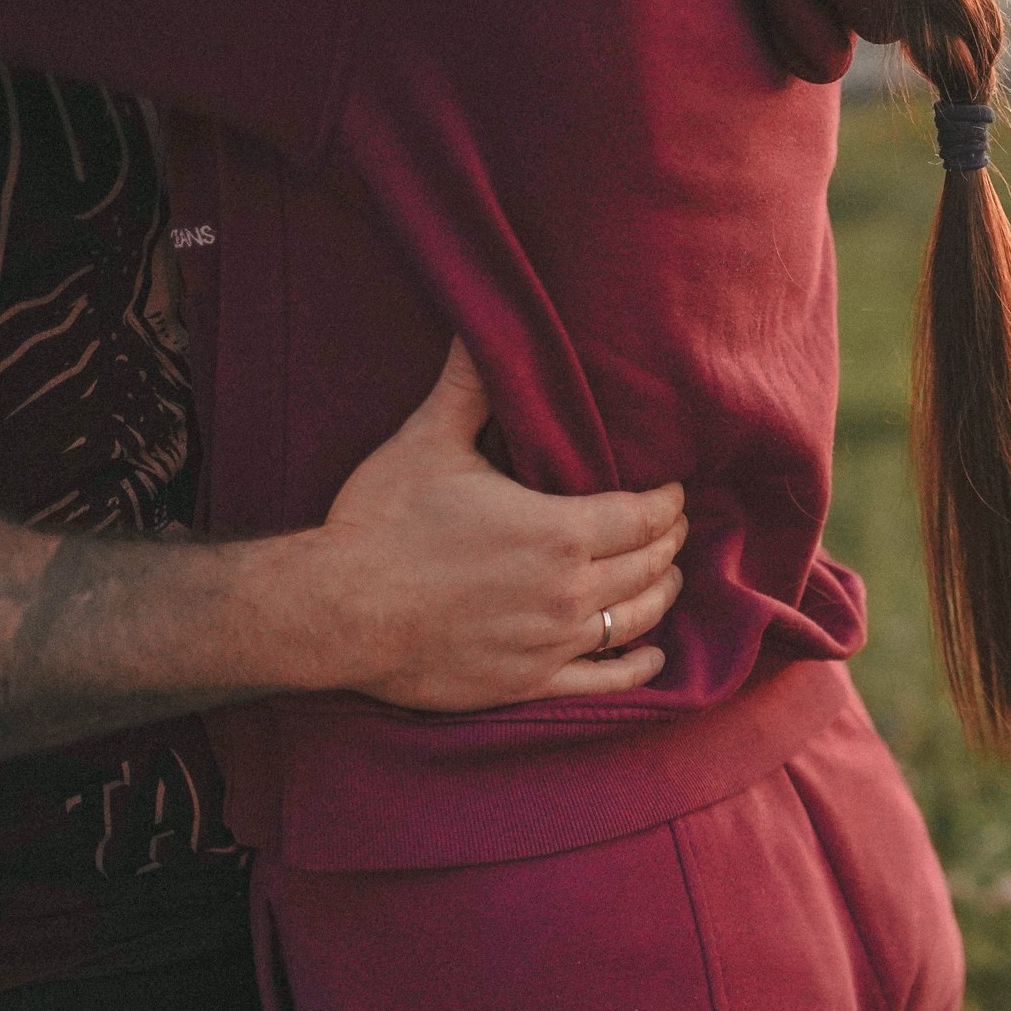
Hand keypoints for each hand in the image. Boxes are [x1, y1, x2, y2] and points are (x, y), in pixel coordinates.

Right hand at [304, 339, 687, 710]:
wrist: (336, 612)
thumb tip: (484, 327)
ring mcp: (554, 642)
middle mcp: (570, 590)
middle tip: (672, 526)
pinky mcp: (531, 682)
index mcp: (560, 532)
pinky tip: (653, 654)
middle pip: (651, 564)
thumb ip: (468, 387)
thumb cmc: (381, 524)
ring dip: (661, 592)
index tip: (673, 490)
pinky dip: (639, 665)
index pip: (645, 516)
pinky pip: (606, 680)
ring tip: (665, 574)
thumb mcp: (428, 443)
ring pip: (638, 617)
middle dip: (668, 541)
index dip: (669, 502)